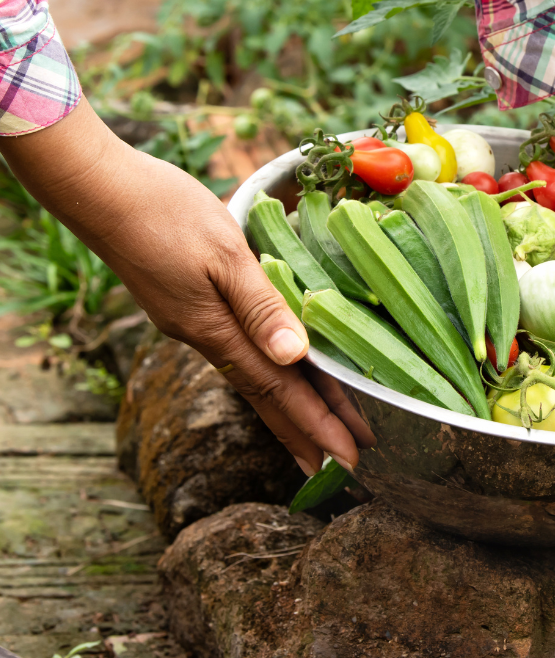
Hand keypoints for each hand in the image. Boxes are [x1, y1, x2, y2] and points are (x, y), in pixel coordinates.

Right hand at [3, 101, 370, 473]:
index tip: (349, 460)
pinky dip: (271, 373)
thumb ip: (260, 304)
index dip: (317, 425)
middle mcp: (207, 336)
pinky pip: (243, 352)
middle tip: (348, 467)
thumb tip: (296, 356)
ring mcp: (196, 322)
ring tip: (324, 435)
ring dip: (292, 408)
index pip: (279, 391)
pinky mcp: (191, 305)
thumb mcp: (224, 254)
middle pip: (269, 396)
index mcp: (217, 330)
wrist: (102, 190)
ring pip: (256, 376)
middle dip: (309, 432)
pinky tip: (282, 373)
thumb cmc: (165, 212)